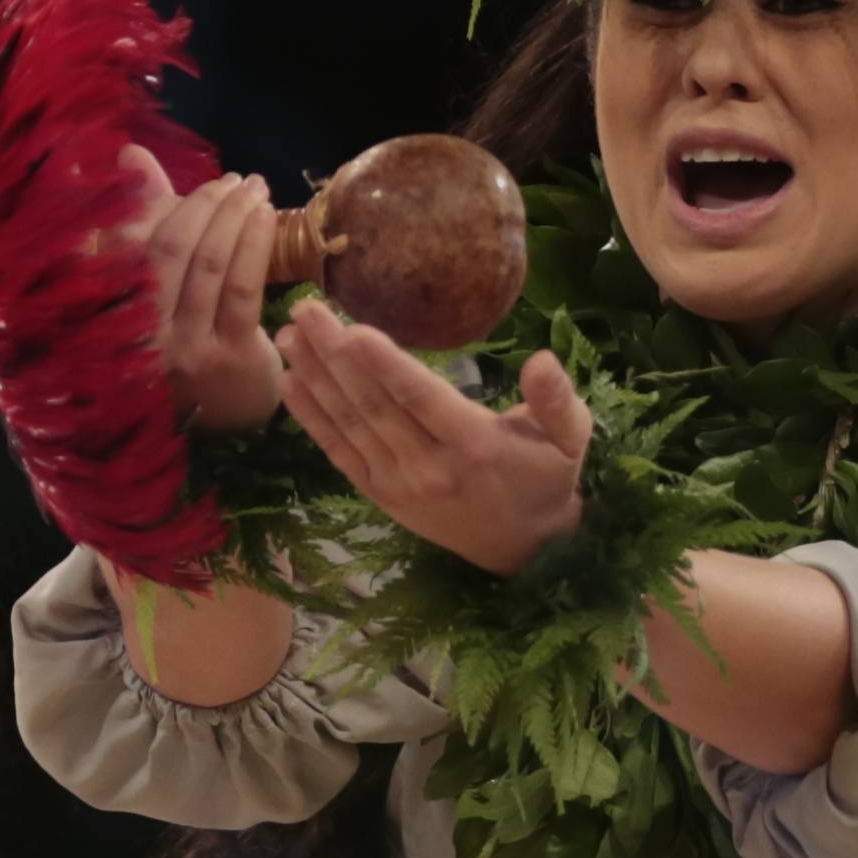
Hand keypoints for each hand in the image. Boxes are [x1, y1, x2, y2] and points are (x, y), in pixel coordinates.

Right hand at [118, 148, 286, 432]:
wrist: (222, 419)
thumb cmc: (185, 339)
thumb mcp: (155, 285)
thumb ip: (142, 218)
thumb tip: (131, 154)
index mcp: (112, 313)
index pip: (127, 245)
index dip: (157, 202)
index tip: (196, 181)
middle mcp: (141, 333)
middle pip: (171, 249)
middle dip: (207, 204)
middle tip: (234, 181)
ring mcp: (185, 347)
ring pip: (210, 264)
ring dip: (236, 216)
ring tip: (255, 189)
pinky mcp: (228, 355)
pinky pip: (243, 287)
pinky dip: (256, 243)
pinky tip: (266, 217)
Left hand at [274, 301, 593, 574]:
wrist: (523, 548)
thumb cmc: (546, 476)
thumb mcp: (569, 438)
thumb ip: (557, 399)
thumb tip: (541, 359)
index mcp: (474, 446)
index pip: (421, 399)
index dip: (385, 366)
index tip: (352, 329)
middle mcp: (429, 467)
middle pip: (373, 405)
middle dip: (334, 356)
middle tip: (304, 309)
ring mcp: (398, 483)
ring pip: (350, 425)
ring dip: (315, 379)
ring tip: (288, 336)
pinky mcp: (379, 494)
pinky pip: (340, 453)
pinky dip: (312, 419)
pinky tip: (290, 383)